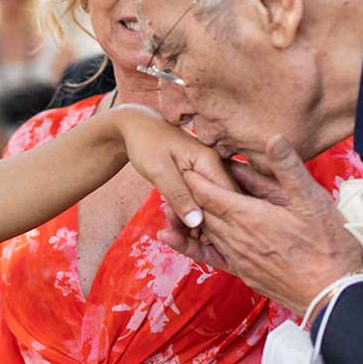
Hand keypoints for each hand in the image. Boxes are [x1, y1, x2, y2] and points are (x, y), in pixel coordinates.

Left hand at [111, 105, 233, 229]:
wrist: (136, 126)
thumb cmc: (145, 143)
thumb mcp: (159, 171)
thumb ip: (178, 195)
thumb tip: (196, 222)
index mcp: (210, 161)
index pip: (226, 197)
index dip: (216, 220)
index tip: (197, 236)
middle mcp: (216, 166)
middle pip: (221, 203)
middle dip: (203, 223)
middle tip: (177, 230)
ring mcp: (209, 172)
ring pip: (211, 205)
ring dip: (193, 219)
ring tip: (171, 223)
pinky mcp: (201, 178)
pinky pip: (202, 200)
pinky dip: (189, 211)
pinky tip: (174, 216)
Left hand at [158, 136, 362, 312]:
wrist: (333, 293)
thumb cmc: (328, 244)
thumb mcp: (311, 199)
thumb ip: (288, 168)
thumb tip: (272, 137)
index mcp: (248, 215)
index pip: (208, 191)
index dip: (194, 176)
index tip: (183, 161)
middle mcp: (235, 237)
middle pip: (202, 211)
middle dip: (189, 193)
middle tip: (177, 176)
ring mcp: (237, 258)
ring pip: (203, 232)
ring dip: (188, 215)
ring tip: (173, 200)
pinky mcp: (243, 273)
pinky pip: (208, 256)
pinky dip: (188, 245)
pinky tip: (171, 238)